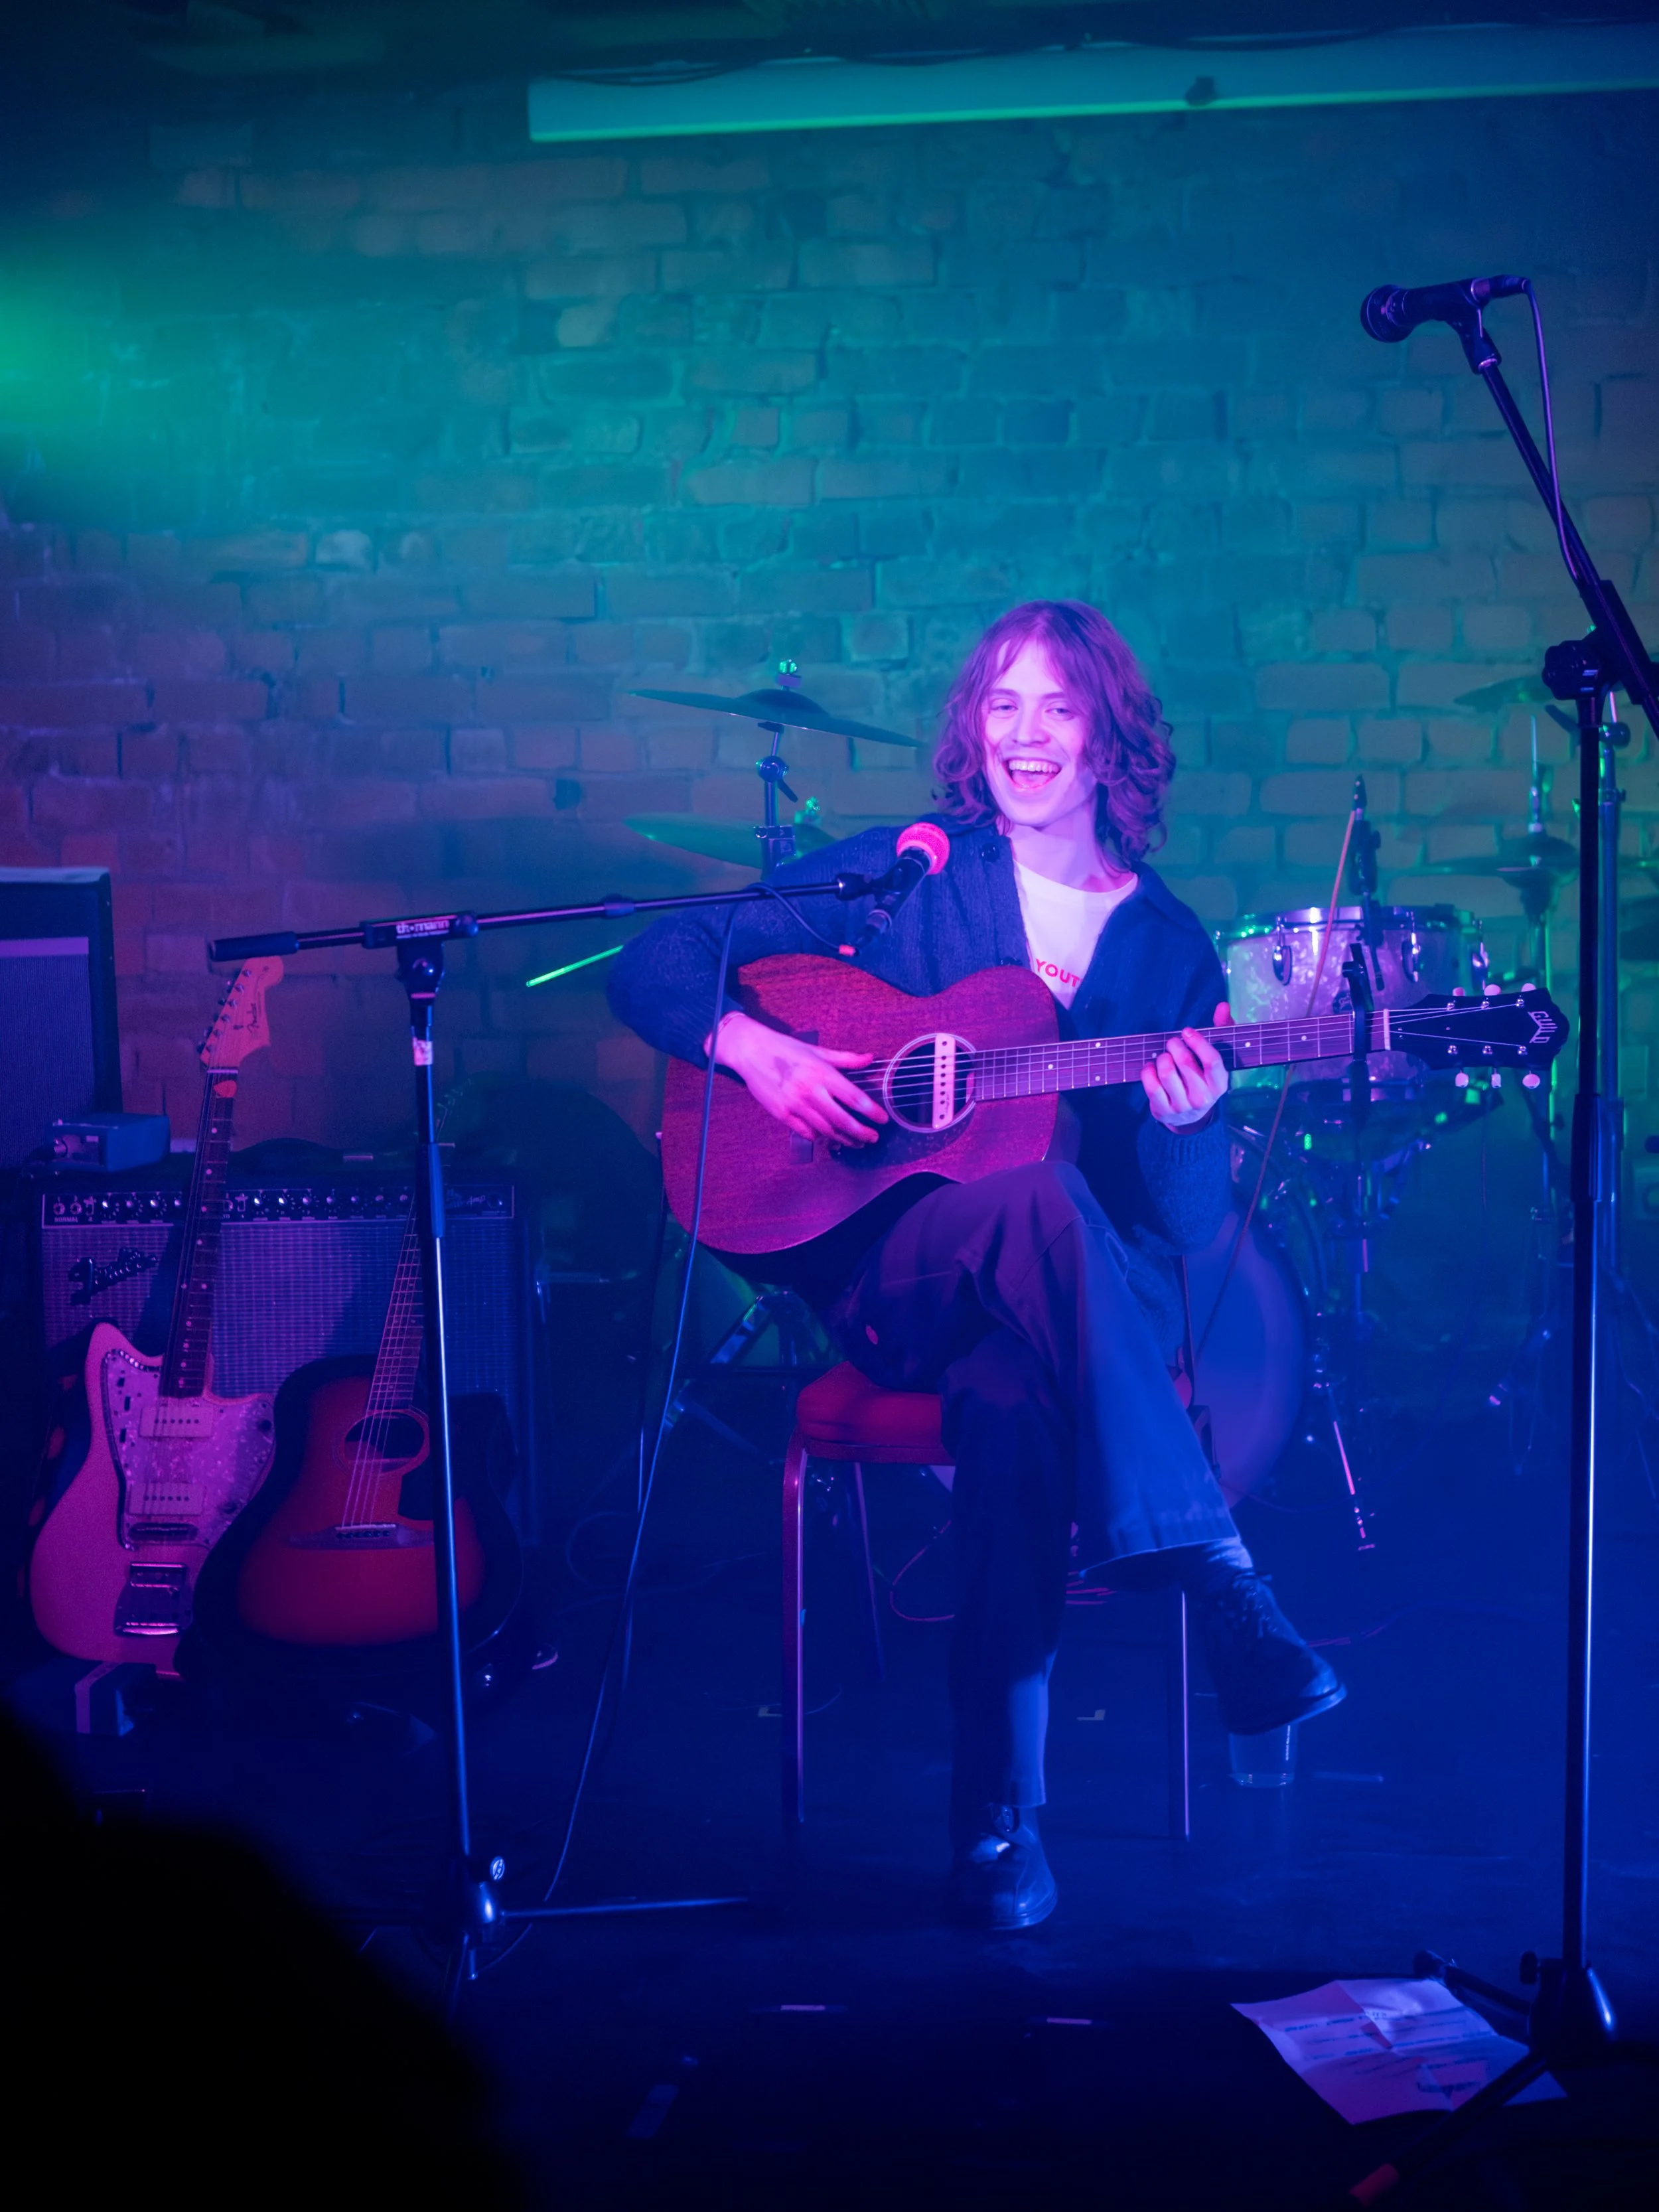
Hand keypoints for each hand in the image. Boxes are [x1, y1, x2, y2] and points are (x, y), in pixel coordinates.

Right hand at [712, 1011, 887, 1145]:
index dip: (871, 1111)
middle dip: (861, 1133)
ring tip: (855, 1142)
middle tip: (872, 1138)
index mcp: (822, 1073)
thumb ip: (846, 1059)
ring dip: (843, 1139)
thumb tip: (869, 1058)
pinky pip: (806, 1132)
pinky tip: (828, 1136)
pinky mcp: (781, 1114)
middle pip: (843, 1120)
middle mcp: (810, 1091)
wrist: (752, 1051)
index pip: (854, 1098)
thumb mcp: (817, 1050)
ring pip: (826, 1130)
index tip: (883, 1119)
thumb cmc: (786, 1049)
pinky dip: (819, 1136)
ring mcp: (795, 1105)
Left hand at [1142, 1001, 1231, 1130]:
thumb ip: (1221, 1030)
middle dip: (1175, 1046)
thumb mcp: (1215, 1058)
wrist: (1190, 1117)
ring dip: (1162, 1058)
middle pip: (1185, 1063)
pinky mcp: (1164, 1111)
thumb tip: (1223, 1005)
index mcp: (1220, 1084)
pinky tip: (1152, 1067)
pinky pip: (1151, 1086)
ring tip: (1164, 1056)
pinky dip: (1148, 1071)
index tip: (1186, 1031)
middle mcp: (1203, 1098)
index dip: (1198, 1042)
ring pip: (1166, 1073)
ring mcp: (1183, 1106)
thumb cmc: (1203, 1077)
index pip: (1212, 1061)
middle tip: (1172, 1042)